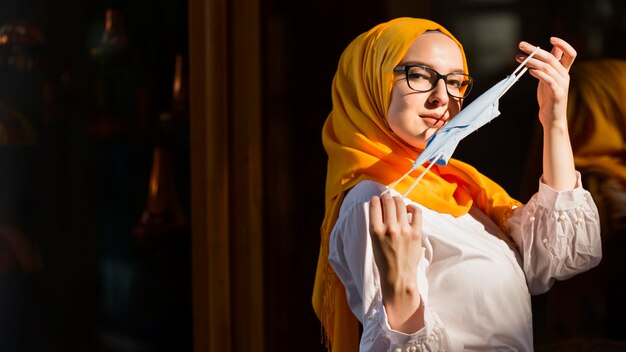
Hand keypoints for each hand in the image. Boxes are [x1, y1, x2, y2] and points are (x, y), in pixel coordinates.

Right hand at [369, 192, 423, 331]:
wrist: (398, 277)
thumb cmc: (384, 261)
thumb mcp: (374, 243)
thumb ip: (377, 226)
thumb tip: (380, 209)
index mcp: (376, 231)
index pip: (375, 205)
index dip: (376, 199)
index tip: (377, 199)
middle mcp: (390, 228)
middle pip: (389, 201)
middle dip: (387, 197)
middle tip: (387, 198)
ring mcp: (404, 230)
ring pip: (401, 203)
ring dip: (398, 200)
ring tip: (397, 202)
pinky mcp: (416, 233)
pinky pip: (416, 211)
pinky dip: (412, 207)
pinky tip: (409, 209)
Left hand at [516, 37, 576, 127]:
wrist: (552, 118)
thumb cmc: (548, 98)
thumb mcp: (548, 79)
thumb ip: (548, 66)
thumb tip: (547, 51)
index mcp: (564, 71)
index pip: (570, 53)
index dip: (563, 44)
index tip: (551, 38)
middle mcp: (565, 76)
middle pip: (552, 58)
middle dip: (535, 50)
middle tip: (521, 45)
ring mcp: (562, 85)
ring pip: (548, 68)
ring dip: (532, 61)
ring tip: (519, 59)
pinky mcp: (557, 94)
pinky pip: (549, 81)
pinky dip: (540, 74)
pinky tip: (530, 71)